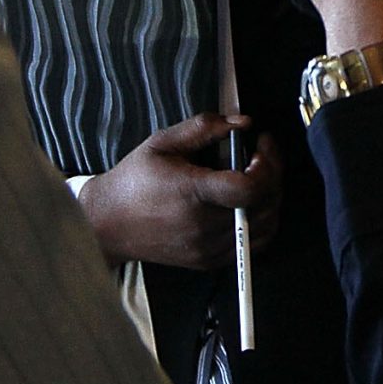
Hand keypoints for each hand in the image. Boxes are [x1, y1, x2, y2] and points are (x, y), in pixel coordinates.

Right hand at [79, 113, 281, 271]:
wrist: (107, 225)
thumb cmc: (133, 181)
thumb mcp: (162, 143)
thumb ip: (204, 127)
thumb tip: (243, 122)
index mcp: (191, 193)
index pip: (248, 187)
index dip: (267, 164)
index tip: (262, 144)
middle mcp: (203, 225)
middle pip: (263, 205)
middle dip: (274, 174)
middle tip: (265, 154)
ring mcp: (207, 248)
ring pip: (264, 227)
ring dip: (272, 199)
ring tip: (260, 177)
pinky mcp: (208, 261)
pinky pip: (251, 246)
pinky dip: (260, 222)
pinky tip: (251, 202)